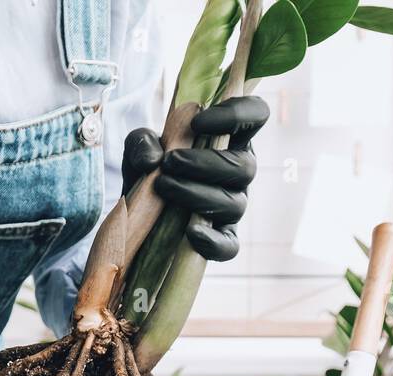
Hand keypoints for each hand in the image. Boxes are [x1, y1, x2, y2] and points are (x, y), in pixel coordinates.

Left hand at [121, 95, 268, 261]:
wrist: (136, 214)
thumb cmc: (149, 172)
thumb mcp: (139, 150)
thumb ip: (141, 142)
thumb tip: (154, 159)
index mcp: (229, 140)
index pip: (256, 116)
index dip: (236, 115)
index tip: (198, 123)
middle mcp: (238, 173)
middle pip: (245, 167)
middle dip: (205, 164)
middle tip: (169, 162)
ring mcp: (232, 207)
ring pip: (234, 203)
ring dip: (197, 194)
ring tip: (163, 187)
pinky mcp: (222, 239)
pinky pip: (230, 245)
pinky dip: (213, 241)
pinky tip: (190, 233)